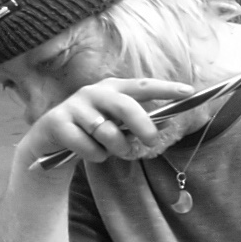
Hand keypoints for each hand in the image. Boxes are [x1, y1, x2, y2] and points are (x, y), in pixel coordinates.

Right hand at [13, 78, 188, 177]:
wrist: (51, 142)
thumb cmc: (93, 132)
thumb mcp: (119, 126)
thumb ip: (140, 124)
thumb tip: (168, 123)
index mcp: (112, 88)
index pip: (143, 85)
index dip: (166, 88)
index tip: (189, 92)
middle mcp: (93, 92)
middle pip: (126, 107)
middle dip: (143, 127)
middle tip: (152, 142)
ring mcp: (74, 105)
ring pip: (108, 133)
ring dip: (115, 149)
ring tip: (109, 150)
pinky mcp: (57, 122)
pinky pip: (88, 147)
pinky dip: (95, 156)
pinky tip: (88, 152)